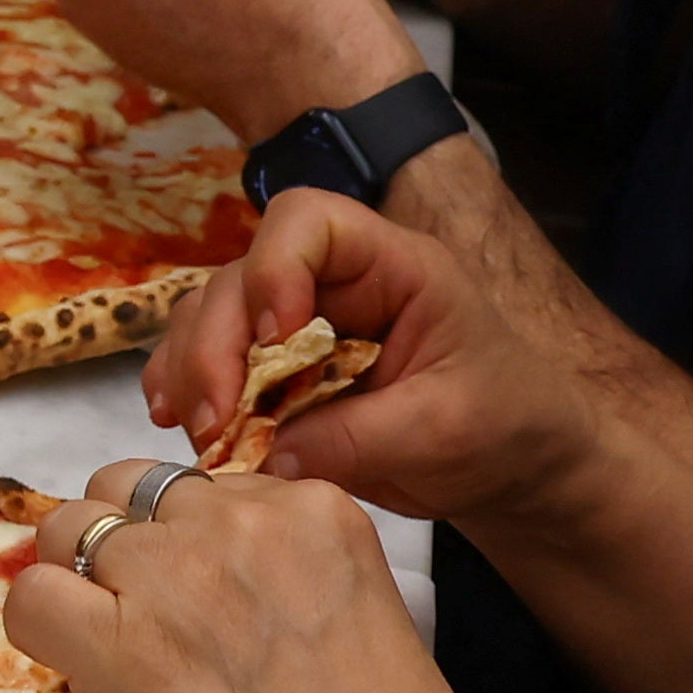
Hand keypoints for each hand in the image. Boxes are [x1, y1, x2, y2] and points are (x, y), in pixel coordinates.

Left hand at [3, 469, 516, 692]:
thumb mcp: (365, 623)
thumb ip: (285, 581)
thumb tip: (204, 590)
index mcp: (317, 511)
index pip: (211, 486)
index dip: (191, 544)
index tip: (204, 602)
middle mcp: (242, 523)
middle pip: (134, 491)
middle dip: (128, 547)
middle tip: (145, 621)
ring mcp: (175, 578)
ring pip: (74, 528)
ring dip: (80, 579)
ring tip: (111, 648)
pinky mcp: (118, 645)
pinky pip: (35, 597)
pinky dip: (41, 628)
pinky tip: (76, 670)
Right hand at [149, 190, 604, 526]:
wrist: (516, 470)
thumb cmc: (506, 426)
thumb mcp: (445, 429)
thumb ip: (359, 437)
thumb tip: (268, 453)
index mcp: (392, 268)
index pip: (311, 222)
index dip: (276, 267)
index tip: (277, 341)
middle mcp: (334, 285)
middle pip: (242, 277)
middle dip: (214, 344)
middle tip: (212, 419)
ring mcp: (299, 330)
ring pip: (212, 317)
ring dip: (190, 369)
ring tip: (196, 432)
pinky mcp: (279, 379)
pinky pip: (211, 366)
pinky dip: (187, 390)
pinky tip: (176, 427)